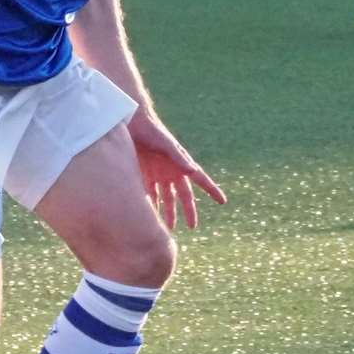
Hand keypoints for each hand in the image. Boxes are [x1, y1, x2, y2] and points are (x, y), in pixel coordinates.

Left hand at [127, 111, 225, 229]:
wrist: (131, 124)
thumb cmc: (152, 131)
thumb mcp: (166, 145)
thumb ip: (179, 158)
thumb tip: (194, 170)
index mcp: (181, 164)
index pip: (200, 180)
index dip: (212, 190)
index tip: (223, 201)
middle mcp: (172, 171)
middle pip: (183, 195)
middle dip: (188, 210)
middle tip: (193, 227)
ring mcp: (158, 173)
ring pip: (166, 198)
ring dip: (168, 212)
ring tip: (169, 228)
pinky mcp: (144, 174)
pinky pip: (149, 193)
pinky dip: (151, 204)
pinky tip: (149, 217)